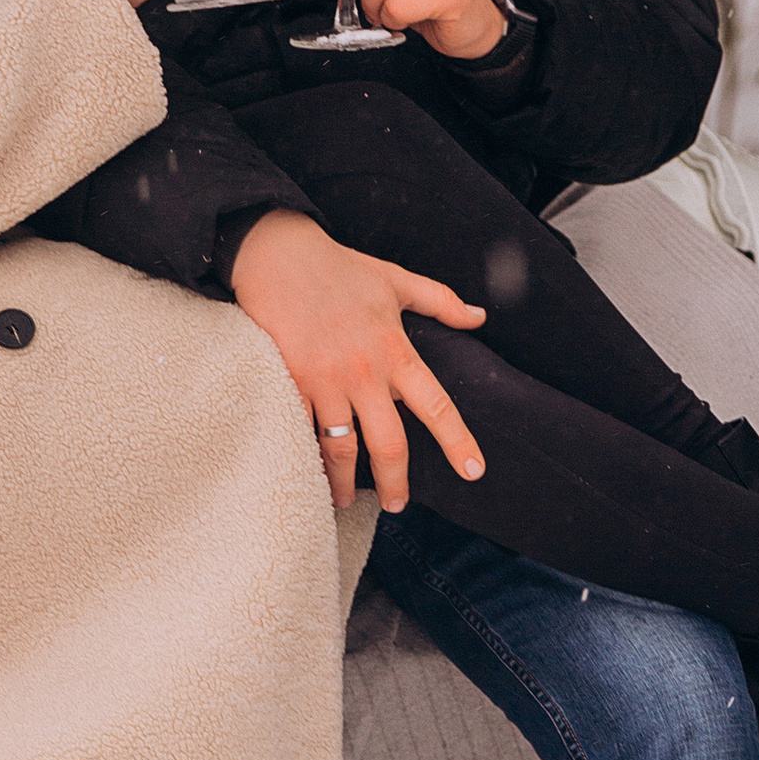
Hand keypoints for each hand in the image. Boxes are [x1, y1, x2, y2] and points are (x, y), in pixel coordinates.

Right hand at [228, 209, 486, 512]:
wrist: (279, 255)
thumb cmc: (339, 267)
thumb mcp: (396, 279)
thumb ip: (441, 301)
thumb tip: (480, 316)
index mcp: (395, 350)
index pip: (436, 405)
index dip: (458, 441)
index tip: (474, 471)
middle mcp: (364, 372)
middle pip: (388, 443)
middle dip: (395, 482)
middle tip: (397, 504)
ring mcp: (325, 381)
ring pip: (341, 449)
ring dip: (343, 484)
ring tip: (345, 502)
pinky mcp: (289, 383)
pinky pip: (301, 433)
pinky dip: (306, 458)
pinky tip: (308, 475)